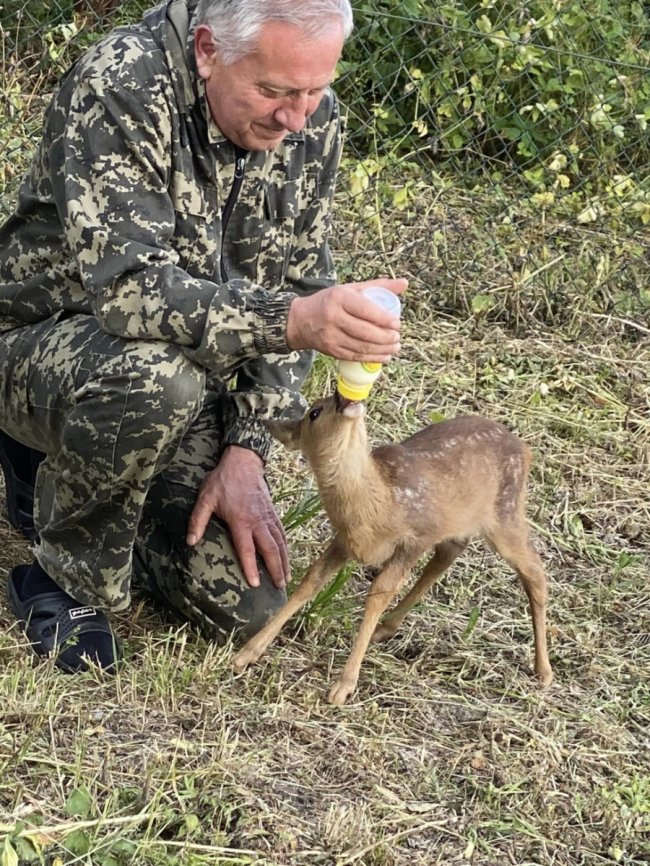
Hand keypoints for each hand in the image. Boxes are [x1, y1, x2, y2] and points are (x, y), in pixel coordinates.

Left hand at [186, 446, 289, 590]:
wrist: (243, 462)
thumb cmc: (222, 481)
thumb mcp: (205, 498)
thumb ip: (197, 520)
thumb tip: (190, 541)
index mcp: (241, 520)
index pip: (247, 549)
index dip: (251, 567)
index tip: (256, 584)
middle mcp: (258, 521)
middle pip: (270, 549)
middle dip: (276, 569)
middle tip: (280, 588)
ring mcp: (268, 517)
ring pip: (280, 543)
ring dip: (284, 561)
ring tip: (286, 578)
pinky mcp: (273, 513)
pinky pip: (282, 533)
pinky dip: (286, 547)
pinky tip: (287, 557)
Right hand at [286, 277, 406, 360]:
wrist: (300, 320)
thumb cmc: (330, 302)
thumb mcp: (350, 289)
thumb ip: (377, 286)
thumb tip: (404, 283)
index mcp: (339, 298)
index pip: (366, 310)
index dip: (384, 319)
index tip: (397, 323)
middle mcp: (333, 317)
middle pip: (365, 331)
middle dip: (386, 337)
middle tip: (397, 337)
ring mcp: (331, 336)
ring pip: (361, 346)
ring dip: (382, 349)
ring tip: (395, 347)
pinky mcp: (331, 350)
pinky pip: (355, 356)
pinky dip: (372, 358)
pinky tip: (384, 357)